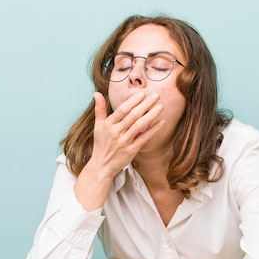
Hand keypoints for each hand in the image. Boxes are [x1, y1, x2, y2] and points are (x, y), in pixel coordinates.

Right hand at [74, 91, 164, 210]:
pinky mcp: (131, 150)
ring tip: (161, 107)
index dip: (133, 101)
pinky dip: (154, 130)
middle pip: (133, 115)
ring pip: (140, 125)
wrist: (102, 165)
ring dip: (152, 115)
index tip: (143, 94)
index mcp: (108, 124)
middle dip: (146, 104)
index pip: (122, 110)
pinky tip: (162, 122)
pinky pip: (144, 138)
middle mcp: (116, 132)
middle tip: (156, 96)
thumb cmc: (101, 144)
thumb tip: (97, 93)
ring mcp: (124, 141)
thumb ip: (99, 109)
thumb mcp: (98, 126)